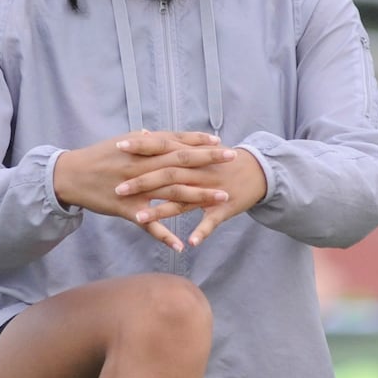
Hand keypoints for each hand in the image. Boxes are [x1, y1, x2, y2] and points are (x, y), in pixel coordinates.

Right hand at [53, 131, 236, 250]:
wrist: (70, 175)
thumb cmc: (96, 157)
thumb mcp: (119, 144)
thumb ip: (140, 142)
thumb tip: (153, 135)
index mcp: (142, 148)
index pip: (176, 142)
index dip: (199, 141)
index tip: (221, 140)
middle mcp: (143, 165)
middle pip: (182, 162)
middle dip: (209, 160)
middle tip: (233, 159)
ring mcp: (137, 188)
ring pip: (172, 192)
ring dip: (199, 196)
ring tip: (222, 198)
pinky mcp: (127, 209)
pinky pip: (149, 225)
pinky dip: (165, 235)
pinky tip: (181, 245)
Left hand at [113, 138, 267, 248]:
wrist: (259, 171)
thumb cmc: (222, 161)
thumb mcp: (198, 148)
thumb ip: (171, 145)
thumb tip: (143, 134)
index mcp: (192, 155)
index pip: (163, 147)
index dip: (142, 146)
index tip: (119, 147)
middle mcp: (200, 171)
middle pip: (168, 174)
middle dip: (142, 182)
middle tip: (119, 189)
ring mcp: (211, 190)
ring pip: (184, 200)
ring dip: (162, 211)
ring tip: (139, 219)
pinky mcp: (224, 209)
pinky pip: (211, 222)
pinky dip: (201, 231)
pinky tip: (189, 243)